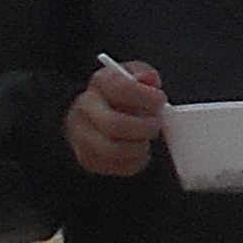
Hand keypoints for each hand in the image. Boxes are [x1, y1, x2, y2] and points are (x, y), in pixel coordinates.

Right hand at [66, 58, 167, 179]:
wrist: (98, 115)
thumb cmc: (123, 96)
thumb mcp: (134, 76)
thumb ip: (145, 75)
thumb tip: (149, 80)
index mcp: (99, 83)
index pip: (120, 88)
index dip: (146, 97)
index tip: (160, 101)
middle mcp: (84, 108)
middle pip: (115, 124)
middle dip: (144, 127)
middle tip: (156, 124)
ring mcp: (81, 136)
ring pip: (113, 150)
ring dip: (139, 147)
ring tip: (145, 138)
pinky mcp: (88, 159)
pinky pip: (117, 167)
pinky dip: (136, 161)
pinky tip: (138, 150)